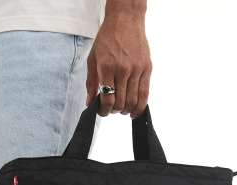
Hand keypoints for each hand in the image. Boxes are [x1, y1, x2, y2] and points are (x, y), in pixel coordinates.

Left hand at [86, 2, 151, 117]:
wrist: (125, 20)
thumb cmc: (107, 38)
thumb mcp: (93, 59)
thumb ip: (91, 83)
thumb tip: (90, 103)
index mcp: (107, 67)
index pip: (107, 98)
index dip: (104, 111)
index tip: (101, 112)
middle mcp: (123, 70)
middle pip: (121, 103)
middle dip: (114, 111)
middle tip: (111, 109)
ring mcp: (137, 70)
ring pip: (133, 101)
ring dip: (126, 110)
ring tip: (122, 109)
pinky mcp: (147, 69)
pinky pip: (145, 94)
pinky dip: (140, 106)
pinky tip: (135, 111)